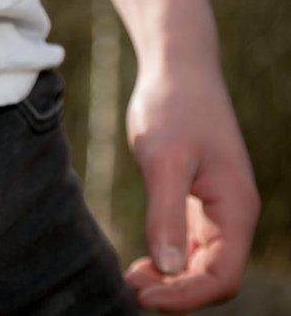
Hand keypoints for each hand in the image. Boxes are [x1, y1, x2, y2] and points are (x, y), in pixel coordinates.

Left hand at [124, 63, 258, 312]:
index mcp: (235, 208)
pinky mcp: (196, 199)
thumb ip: (166, 215)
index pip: (221, 278)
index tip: (141, 295)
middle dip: (176, 292)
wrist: (176, 70)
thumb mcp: (164, 160)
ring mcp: (216, 208)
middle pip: (213, 277)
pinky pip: (191, 245)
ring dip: (171, 280)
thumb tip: (168, 269)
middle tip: (129, 286)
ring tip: (131, 278)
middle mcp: (232, 214)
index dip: (184, 297)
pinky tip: (142, 261)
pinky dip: (169, 260)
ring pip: (201, 264)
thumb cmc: (172, 107)